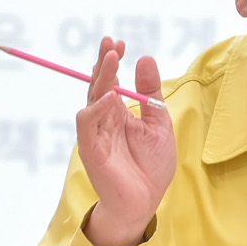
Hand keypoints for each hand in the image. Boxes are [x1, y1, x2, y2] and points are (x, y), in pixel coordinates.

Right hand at [78, 37, 175, 245]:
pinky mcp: (91, 150)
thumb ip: (150, 93)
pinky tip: (111, 96)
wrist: (146, 201)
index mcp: (117, 113)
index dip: (112, 61)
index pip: (110, 81)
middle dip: (103, 63)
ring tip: (113, 60)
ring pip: (91, 101)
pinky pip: (88, 125)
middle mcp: (103, 121)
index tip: (120, 43)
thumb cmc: (151, 166)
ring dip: (100, 80)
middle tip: (111, 43)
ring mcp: (95, 135)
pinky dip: (97, 110)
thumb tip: (146, 58)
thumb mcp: (158, 122)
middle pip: (97, 86)